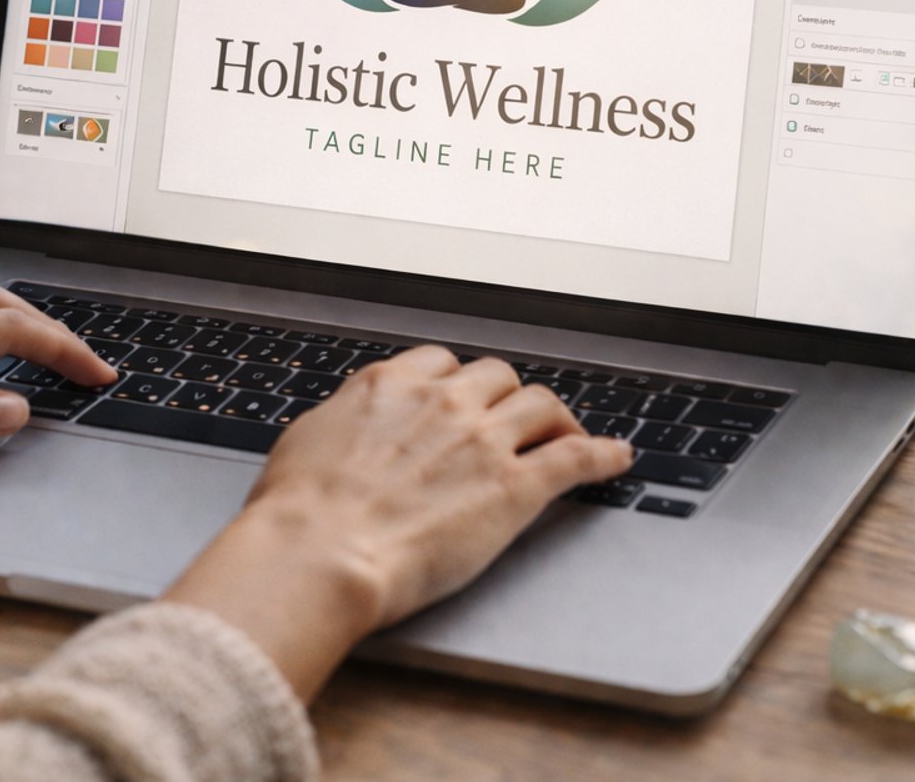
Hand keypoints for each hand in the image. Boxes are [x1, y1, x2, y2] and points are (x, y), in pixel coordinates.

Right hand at [163, 346, 630, 698]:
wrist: (319, 551)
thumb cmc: (297, 510)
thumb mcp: (306, 440)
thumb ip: (342, 421)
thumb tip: (347, 424)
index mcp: (390, 385)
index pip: (441, 362)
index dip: (458, 380)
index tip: (464, 396)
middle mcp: (443, 401)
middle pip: (497, 376)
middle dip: (506, 395)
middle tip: (514, 419)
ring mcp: (484, 440)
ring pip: (541, 403)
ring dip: (557, 417)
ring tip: (568, 433)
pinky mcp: (515, 487)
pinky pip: (576, 455)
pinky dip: (603, 454)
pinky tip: (617, 458)